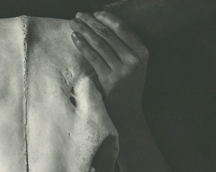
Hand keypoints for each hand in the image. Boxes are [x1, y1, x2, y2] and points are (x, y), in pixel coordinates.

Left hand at [69, 10, 148, 129]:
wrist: (128, 113)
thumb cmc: (128, 87)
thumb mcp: (134, 65)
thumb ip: (125, 48)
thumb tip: (102, 26)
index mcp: (142, 52)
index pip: (122, 28)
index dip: (107, 18)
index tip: (94, 14)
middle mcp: (133, 60)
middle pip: (108, 35)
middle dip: (91, 22)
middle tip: (79, 15)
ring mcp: (122, 71)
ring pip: (99, 44)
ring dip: (84, 31)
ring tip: (73, 23)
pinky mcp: (109, 80)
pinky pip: (93, 58)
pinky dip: (83, 46)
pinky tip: (75, 38)